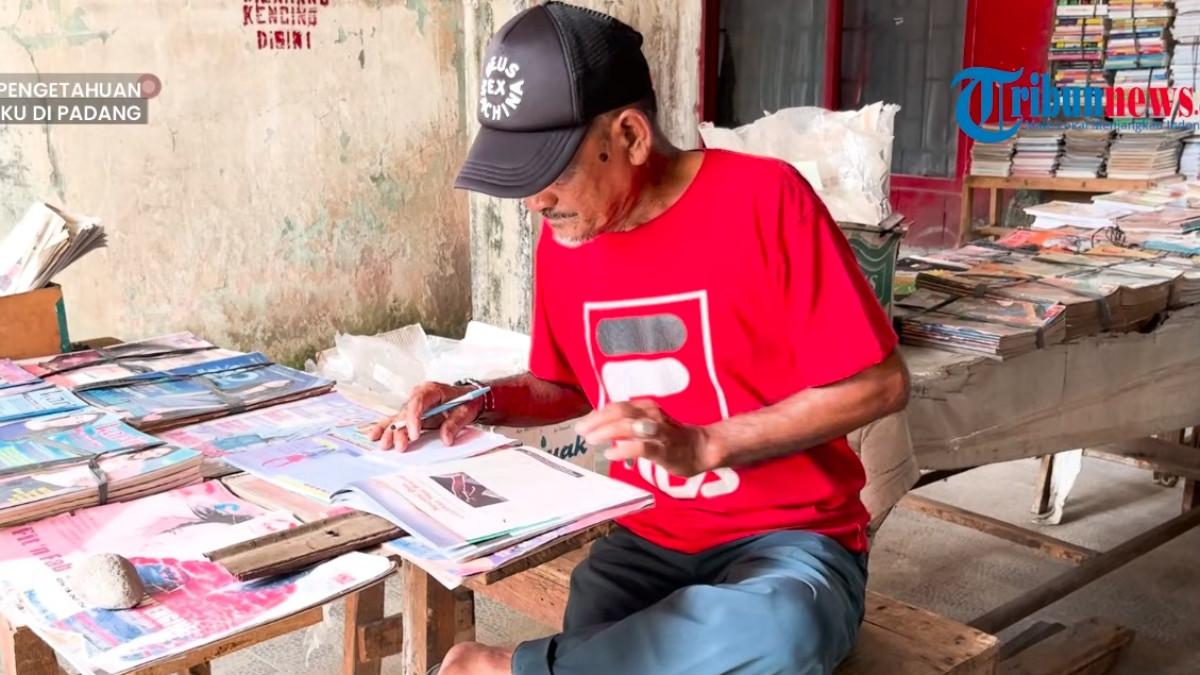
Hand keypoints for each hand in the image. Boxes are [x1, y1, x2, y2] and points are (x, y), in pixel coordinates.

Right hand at [368, 381, 482, 450]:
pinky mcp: (411, 415)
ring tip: (383, 444)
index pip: (418, 401)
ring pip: (398, 418)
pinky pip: (396, 420)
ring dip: (389, 431)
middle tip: (400, 446)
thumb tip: (446, 438)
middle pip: (405, 413)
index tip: (415, 434)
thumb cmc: (465, 401)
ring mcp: (413, 406)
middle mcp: (419, 396)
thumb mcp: (465, 411)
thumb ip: (455, 423)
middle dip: (400, 430)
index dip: (414, 418)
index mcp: (432, 390)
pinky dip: (386, 428)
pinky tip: (375, 435)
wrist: (467, 398)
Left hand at [574, 399, 717, 476]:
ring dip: (606, 432)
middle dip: (597, 421)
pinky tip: (611, 454)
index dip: (597, 414)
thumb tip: (599, 430)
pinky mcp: (664, 449)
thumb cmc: (669, 437)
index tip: (582, 424)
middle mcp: (651, 415)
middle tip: (581, 431)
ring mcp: (658, 432)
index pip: (616, 406)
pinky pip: (641, 447)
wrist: (701, 448)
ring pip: (628, 426)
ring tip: (591, 440)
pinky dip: (624, 449)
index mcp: (645, 407)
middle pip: (619, 412)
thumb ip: (623, 427)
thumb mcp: (645, 426)